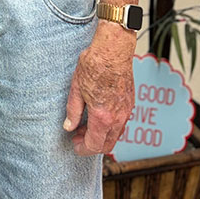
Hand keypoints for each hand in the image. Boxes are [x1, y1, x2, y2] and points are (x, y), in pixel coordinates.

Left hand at [64, 22, 135, 154]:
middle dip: (92, 145)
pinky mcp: (130, 103)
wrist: (113, 50)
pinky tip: (99, 114)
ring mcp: (126, 111)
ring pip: (116, 135)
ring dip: (101, 135)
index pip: (94, 144)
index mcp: (102, 117)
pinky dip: (110, 126)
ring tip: (86, 124)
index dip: (83, 148)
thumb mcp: (76, 89)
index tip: (74, 145)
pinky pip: (121, 123)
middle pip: (107, 145)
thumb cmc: (94, 65)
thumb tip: (69, 127)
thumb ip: (73, 111)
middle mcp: (118, 118)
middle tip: (78, 136)